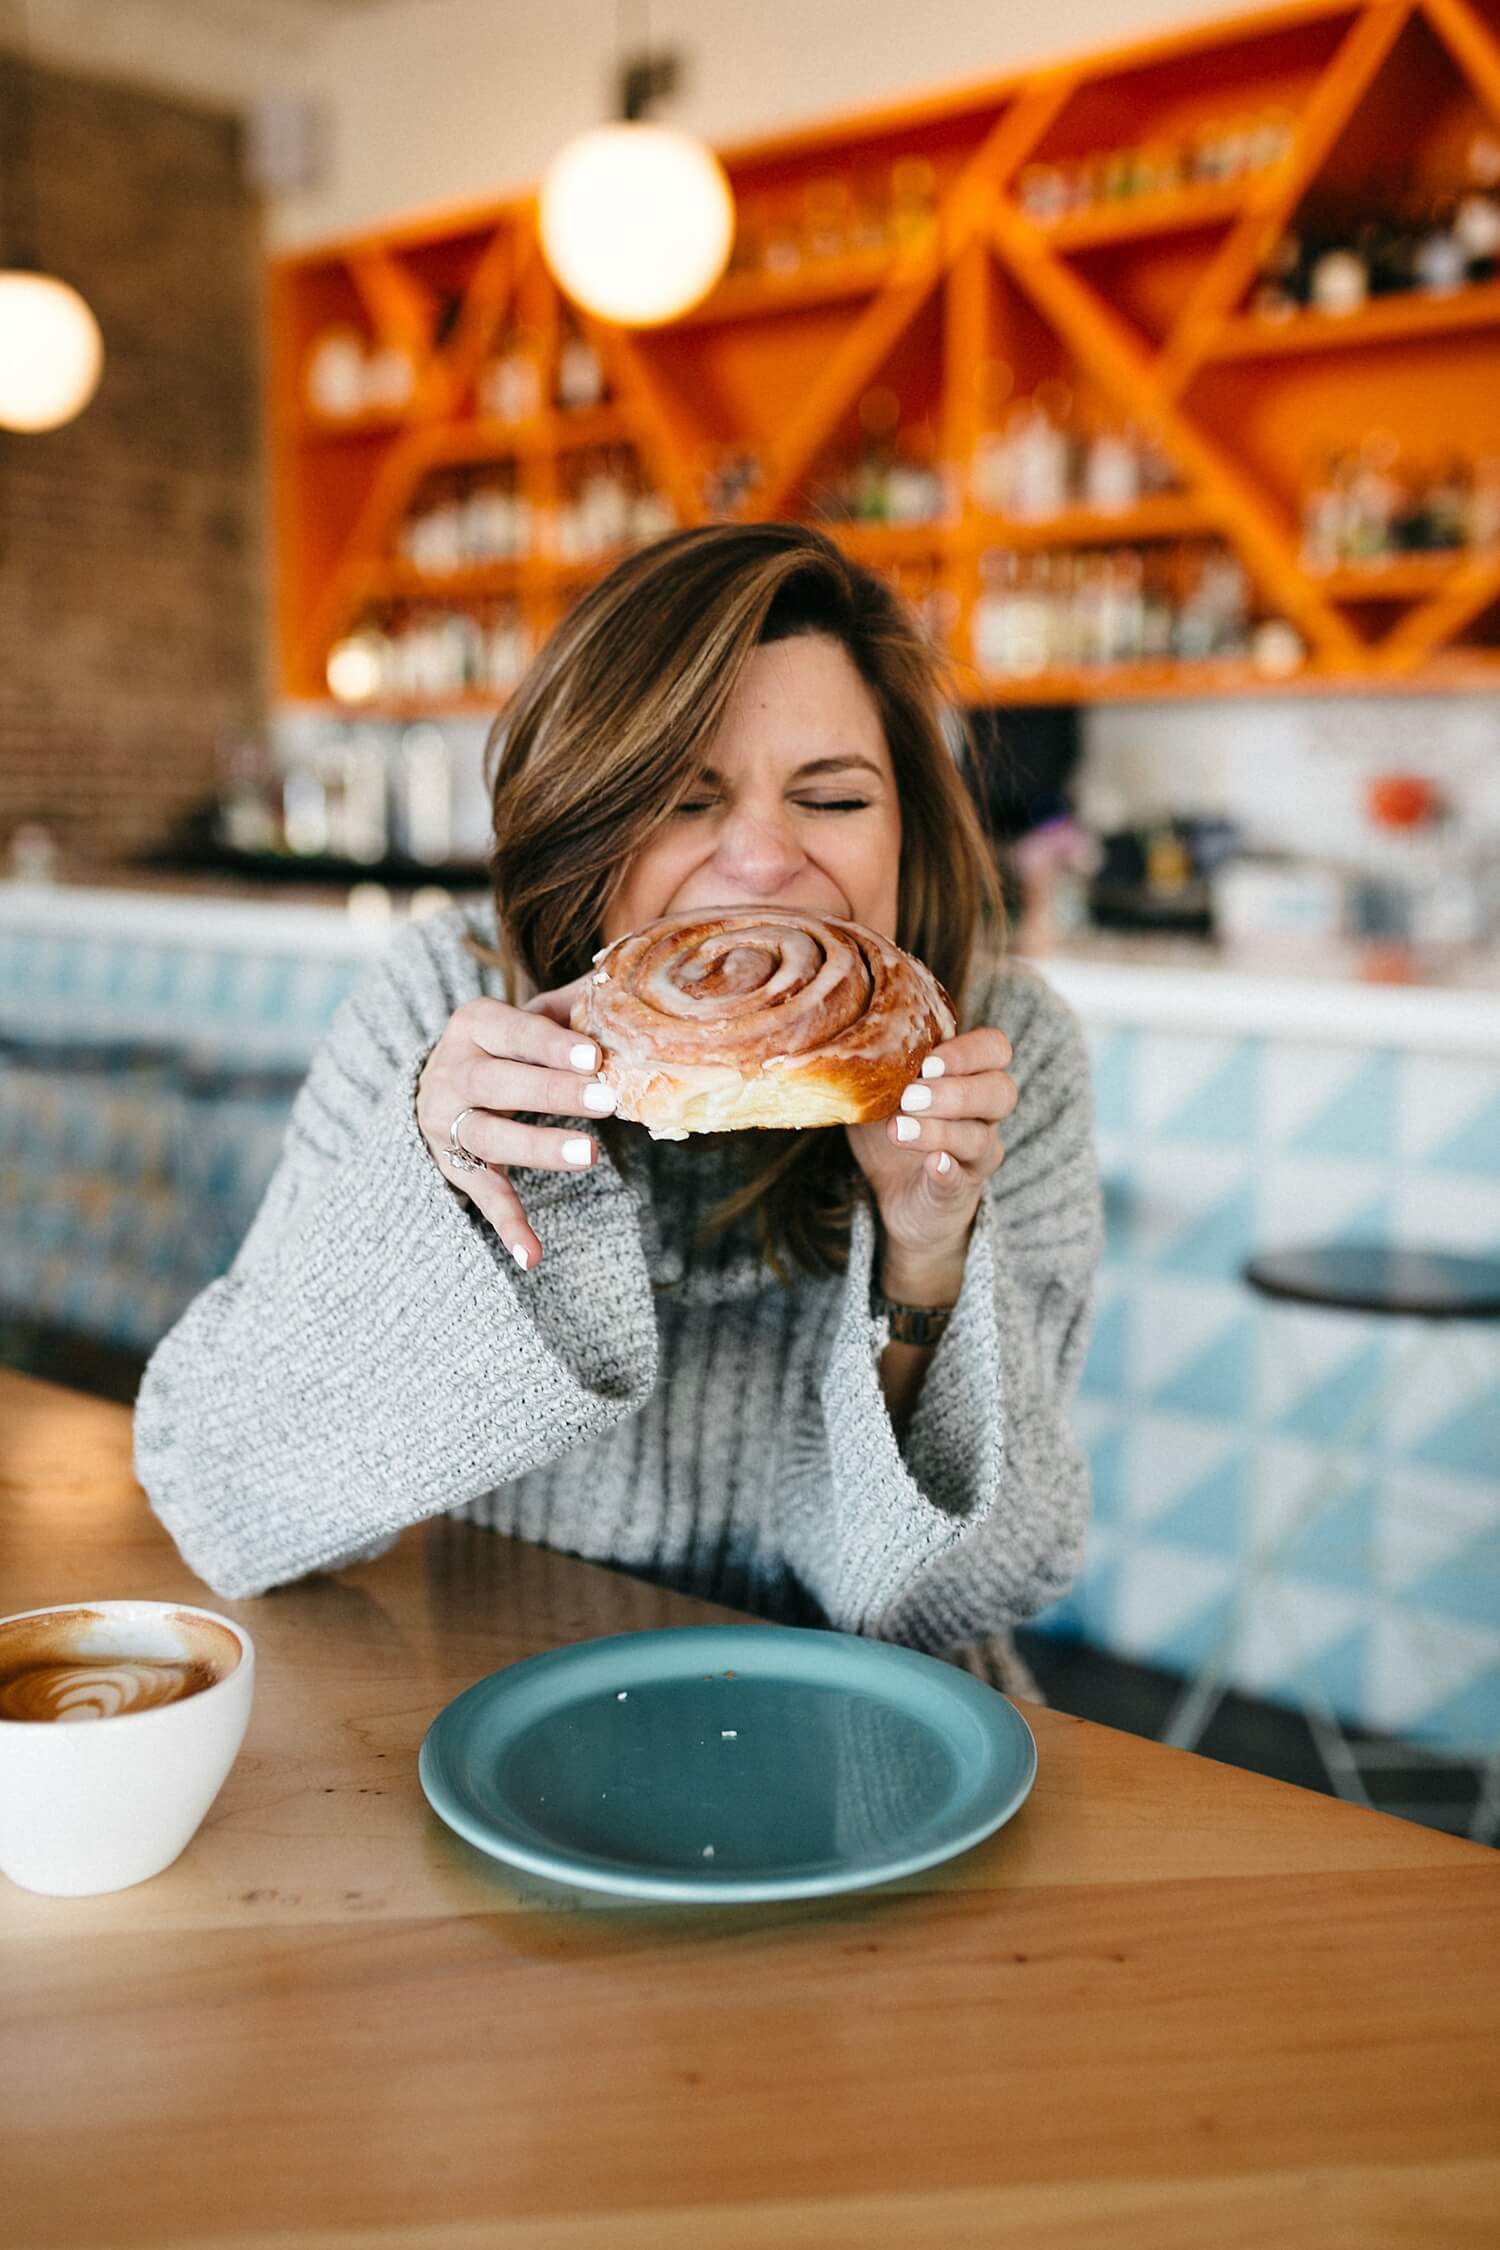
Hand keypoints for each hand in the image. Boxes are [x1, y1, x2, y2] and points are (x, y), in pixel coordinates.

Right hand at [415, 976, 616, 1270]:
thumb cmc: (506, 1045)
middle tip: (605, 1100)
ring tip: (589, 1156)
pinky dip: (508, 1227)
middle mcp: (451, 1071)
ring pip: (488, 1137)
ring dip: (537, 1148)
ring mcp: (447, 1122)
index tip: (594, 1056)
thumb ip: (572, 1008)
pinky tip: (532, 1256)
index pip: (514, 1032)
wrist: (439, 1084)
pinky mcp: (455, 1167)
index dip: (552, 1045)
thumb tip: (628, 996)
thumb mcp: (528, 1018)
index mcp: (473, 1025)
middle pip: (496, 1083)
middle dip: (552, 1092)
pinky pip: (483, 1198)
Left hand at [847, 1027, 1016, 1299]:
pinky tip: (932, 1163)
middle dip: (954, 1091)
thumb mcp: (885, 1093)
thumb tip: (837, 1043)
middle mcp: (985, 1114)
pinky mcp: (961, 1190)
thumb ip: (880, 1068)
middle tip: (909, 1096)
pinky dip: (947, 1170)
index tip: (927, 1062)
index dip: (968, 1052)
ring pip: (978, 1137)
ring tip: (898, 1129)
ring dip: (939, 1130)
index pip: (994, 1050)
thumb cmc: (898, 1128)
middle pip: (1000, 1091)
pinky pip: (962, 1179)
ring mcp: (977, 1154)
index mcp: (971, 1077)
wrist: (900, 1195)